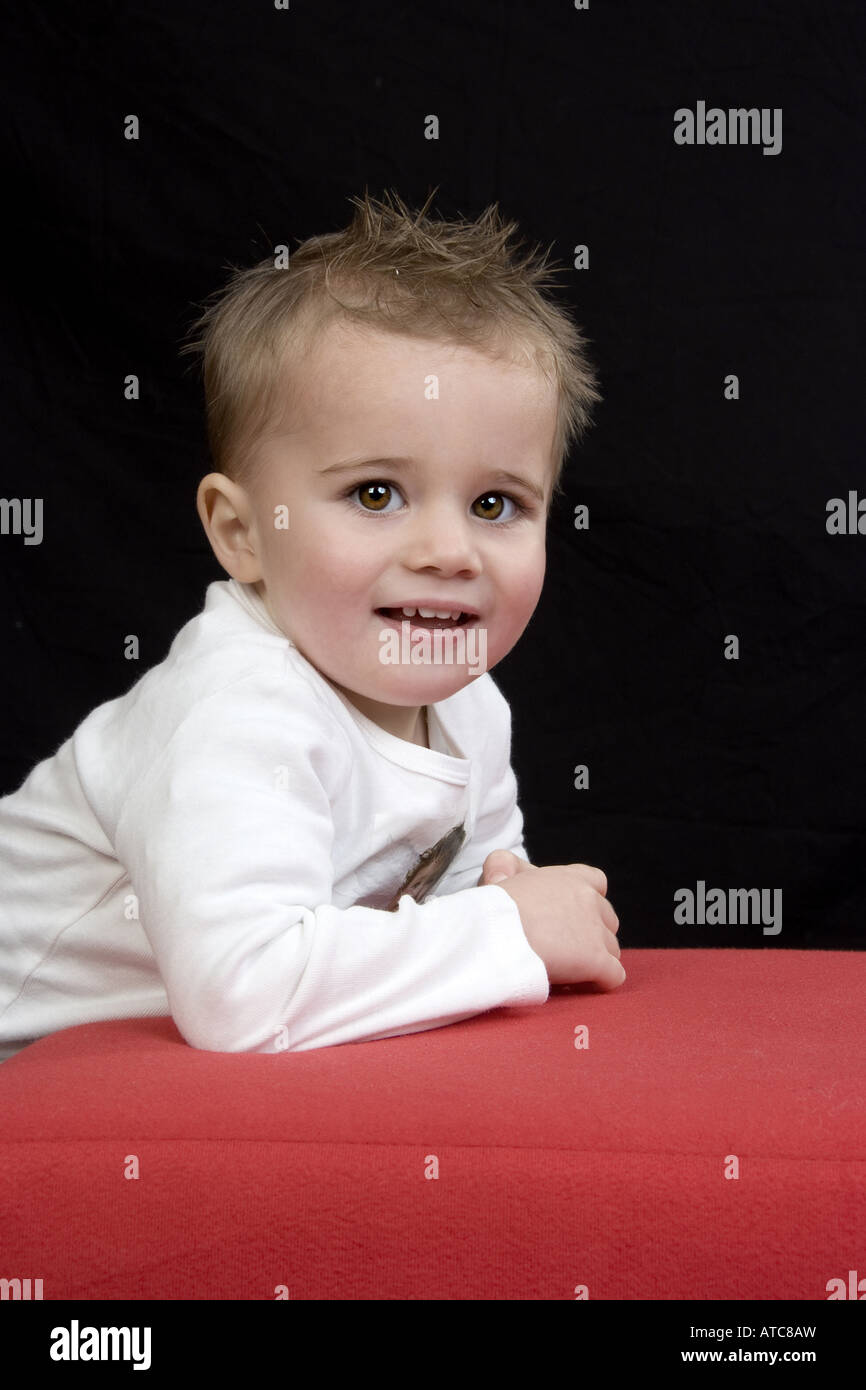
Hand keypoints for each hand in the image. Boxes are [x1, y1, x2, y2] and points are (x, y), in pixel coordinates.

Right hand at [479, 852, 623, 990]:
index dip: (587, 900)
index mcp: (570, 878)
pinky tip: (574, 986)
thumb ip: (504, 865)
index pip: (596, 881)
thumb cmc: (494, 906)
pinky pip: (613, 976)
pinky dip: (598, 984)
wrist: (498, 932)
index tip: (567, 916)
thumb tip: (504, 876)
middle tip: (562, 950)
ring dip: (593, 962)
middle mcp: (589, 900)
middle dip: (591, 936)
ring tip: (565, 972)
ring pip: (611, 950)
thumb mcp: (497, 872)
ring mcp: (596, 931)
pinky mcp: (598, 961)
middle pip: (607, 920)